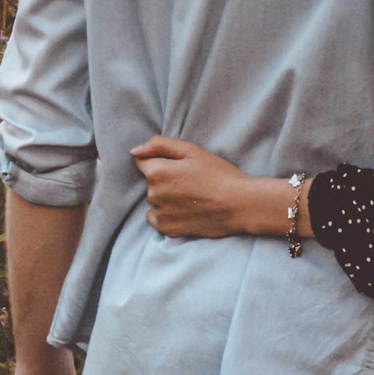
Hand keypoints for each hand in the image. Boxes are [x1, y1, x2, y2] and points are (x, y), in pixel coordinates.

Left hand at [133, 136, 295, 237]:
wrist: (239, 205)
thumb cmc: (219, 174)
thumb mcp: (192, 150)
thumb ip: (159, 145)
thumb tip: (134, 151)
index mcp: (157, 171)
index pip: (143, 162)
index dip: (162, 161)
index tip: (180, 167)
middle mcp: (153, 194)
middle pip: (151, 182)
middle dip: (165, 179)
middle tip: (192, 181)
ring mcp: (159, 213)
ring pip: (155, 200)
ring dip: (167, 197)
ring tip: (193, 196)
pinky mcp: (167, 229)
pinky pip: (157, 218)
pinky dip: (168, 214)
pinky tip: (187, 210)